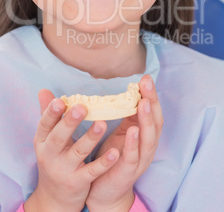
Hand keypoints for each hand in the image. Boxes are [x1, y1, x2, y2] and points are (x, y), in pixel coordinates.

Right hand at [24, 90, 119, 211]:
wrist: (54, 198)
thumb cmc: (55, 158)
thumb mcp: (48, 139)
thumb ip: (48, 115)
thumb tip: (43, 90)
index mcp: (43, 141)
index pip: (44, 125)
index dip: (51, 113)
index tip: (60, 100)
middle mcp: (50, 155)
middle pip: (59, 137)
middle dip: (69, 123)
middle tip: (81, 107)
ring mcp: (64, 170)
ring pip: (78, 152)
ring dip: (90, 138)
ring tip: (103, 124)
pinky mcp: (79, 182)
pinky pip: (92, 171)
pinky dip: (103, 163)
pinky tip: (115, 152)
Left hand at [86, 74, 162, 211]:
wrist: (105, 190)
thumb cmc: (114, 156)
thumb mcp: (123, 132)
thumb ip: (128, 115)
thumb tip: (130, 91)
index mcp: (146, 135)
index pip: (153, 112)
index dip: (151, 95)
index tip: (146, 77)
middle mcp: (148, 146)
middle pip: (156, 122)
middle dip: (152, 102)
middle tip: (147, 84)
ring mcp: (140, 160)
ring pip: (149, 139)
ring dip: (147, 120)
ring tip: (144, 103)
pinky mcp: (128, 172)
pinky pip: (133, 157)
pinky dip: (134, 144)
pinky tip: (132, 131)